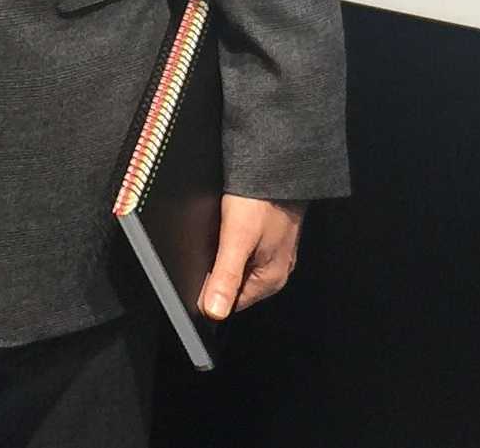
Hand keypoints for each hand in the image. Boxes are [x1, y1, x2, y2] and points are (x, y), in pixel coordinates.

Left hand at [199, 196, 304, 320]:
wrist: (278, 167)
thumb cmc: (261, 201)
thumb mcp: (237, 240)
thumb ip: (226, 276)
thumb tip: (214, 312)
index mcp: (271, 279)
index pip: (232, 304)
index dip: (212, 292)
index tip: (201, 271)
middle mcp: (276, 271)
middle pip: (235, 285)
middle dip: (218, 271)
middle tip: (212, 244)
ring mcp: (274, 253)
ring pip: (240, 266)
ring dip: (225, 255)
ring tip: (222, 233)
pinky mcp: (270, 237)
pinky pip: (246, 250)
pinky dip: (235, 242)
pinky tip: (230, 228)